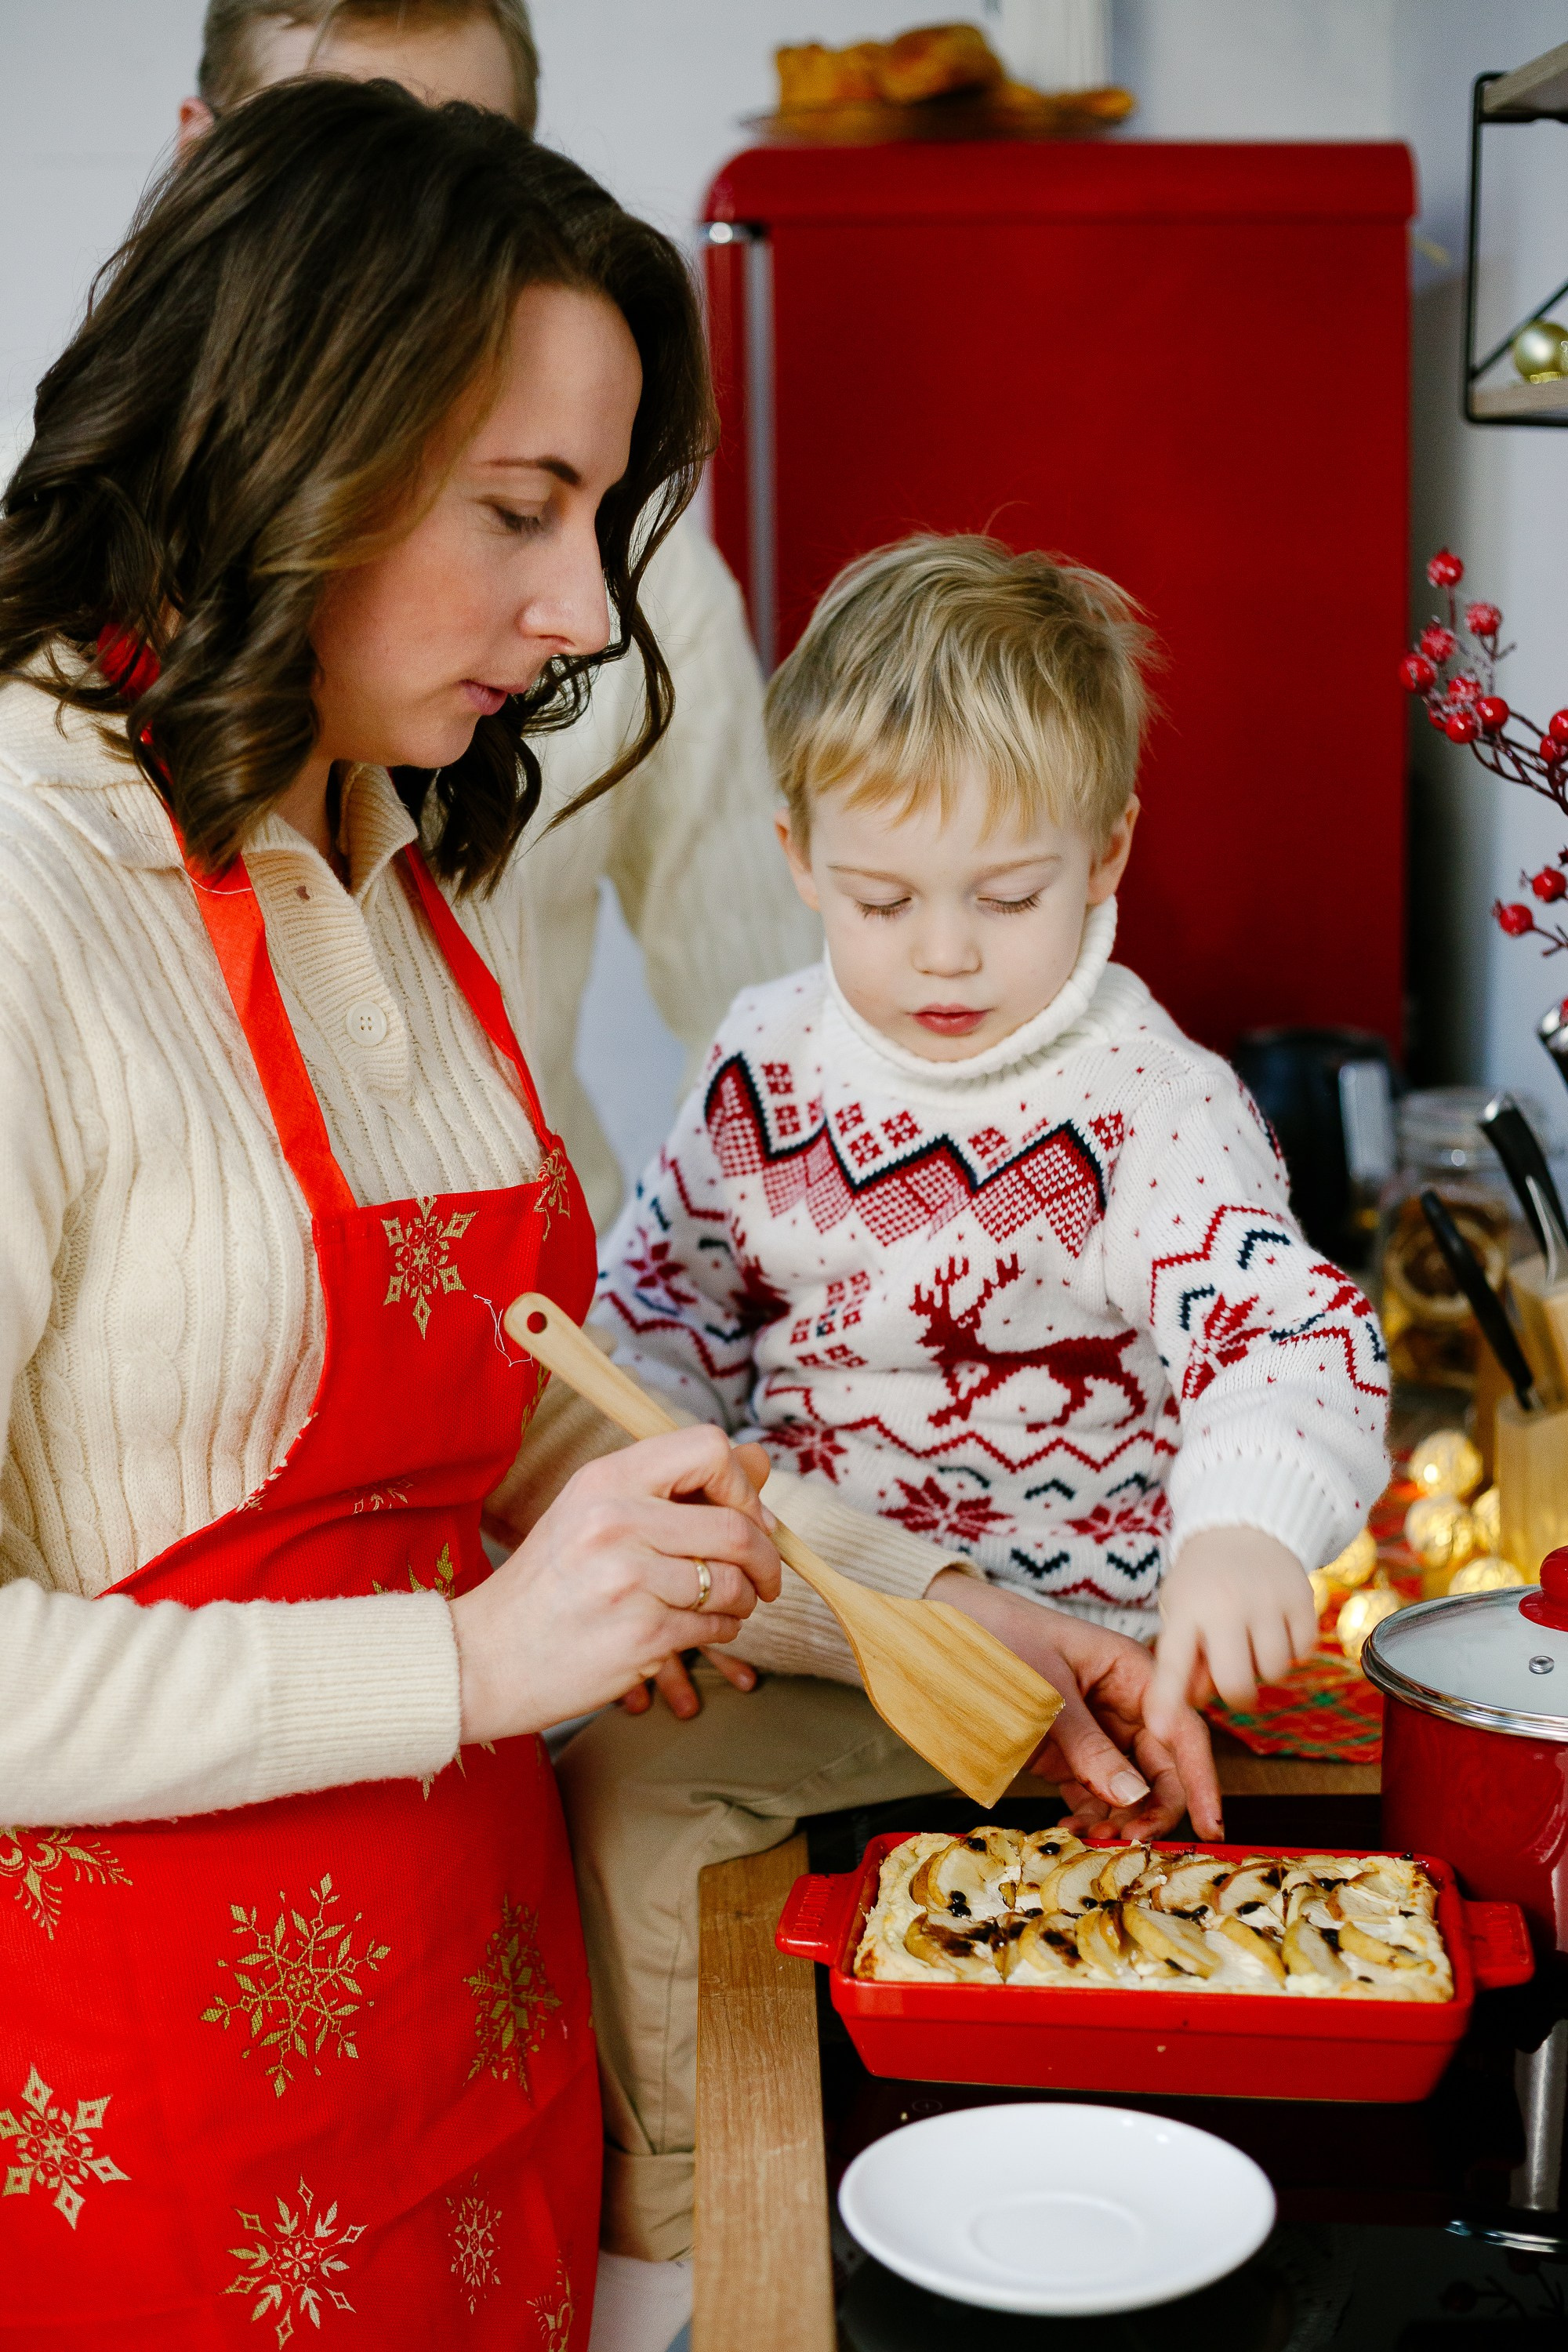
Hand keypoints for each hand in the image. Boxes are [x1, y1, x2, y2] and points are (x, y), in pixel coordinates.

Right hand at [449, 1428, 780, 1743]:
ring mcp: (629, 1581)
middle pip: (737, 1526)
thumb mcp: (597, 1511)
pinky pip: (716, 1629)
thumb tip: (761, 1462)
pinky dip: (721, 1633)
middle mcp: (616, 1522)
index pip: (710, 1448)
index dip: (743, 1484)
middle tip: (764, 1577)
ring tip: (723, 1606)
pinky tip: (695, 1630)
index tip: (745, 1515)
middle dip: (767, 1557)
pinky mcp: (641, 1637)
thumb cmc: (548, 1582)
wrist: (483, 1655)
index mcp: (606, 1479)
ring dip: (744, 1601)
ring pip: (734, 1585)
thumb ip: (676, 1486)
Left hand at [930, 1571, 1222, 1840]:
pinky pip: (1093, 1793)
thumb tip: (1134, 1797)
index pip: (1182, 1730)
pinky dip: (1089, 1815)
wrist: (943, 1628)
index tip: (1212, 1825)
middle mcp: (1123, 1704)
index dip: (1202, 1779)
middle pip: (1161, 1768)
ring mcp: (1095, 1731)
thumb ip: (1089, 1744)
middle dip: (1154, 1809)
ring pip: (1129, 1788)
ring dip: (1119, 1818)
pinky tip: (1071, 1826)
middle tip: (1131, 1841)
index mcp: (1133, 1672)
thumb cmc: (999, 1639)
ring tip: (1092, 1835)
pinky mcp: (1067, 1753)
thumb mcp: (1047, 1691)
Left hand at [1148, 1526, 1316, 1743]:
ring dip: (1266, 1669)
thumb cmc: (1204, 1581)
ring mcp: (1266, 1600)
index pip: (1174, 1665)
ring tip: (1253, 1640)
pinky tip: (1276, 1626)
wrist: (1243, 1526)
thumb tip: (1197, 1704)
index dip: (1167, 1702)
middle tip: (1236, 1684)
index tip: (1160, 1734)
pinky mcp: (1301, 1597)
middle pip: (1237, 1683)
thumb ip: (1184, 1659)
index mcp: (1186, 1610)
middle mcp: (1225, 1605)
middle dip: (1238, 1696)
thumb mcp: (1180, 1611)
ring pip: (1275, 1672)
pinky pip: (1303, 1652)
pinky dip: (1292, 1650)